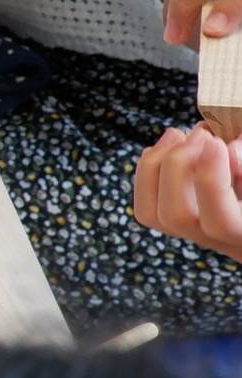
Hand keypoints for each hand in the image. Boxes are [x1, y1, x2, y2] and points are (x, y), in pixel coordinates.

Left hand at [134, 127, 241, 259]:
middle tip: (203, 133)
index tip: (218, 143)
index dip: (211, 181)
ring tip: (181, 134)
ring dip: (157, 166)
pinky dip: (148, 172)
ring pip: (155, 214)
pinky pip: (148, 207)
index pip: (221, 223)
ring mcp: (201, 236)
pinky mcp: (185, 223)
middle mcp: (226, 244)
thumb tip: (230, 150)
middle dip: (179, 166)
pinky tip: (166, 145)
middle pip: (177, 217)